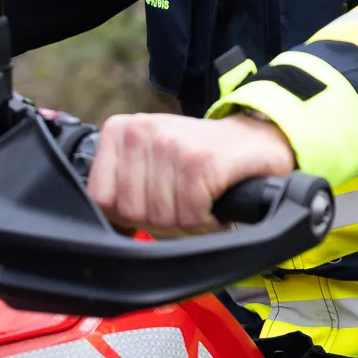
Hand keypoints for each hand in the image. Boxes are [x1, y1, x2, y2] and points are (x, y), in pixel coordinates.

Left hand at [86, 111, 294, 234]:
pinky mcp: (201, 161)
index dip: (126, 217)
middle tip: (184, 206)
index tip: (153, 209)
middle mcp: (141, 132)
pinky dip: (207, 222)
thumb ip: (122, 186)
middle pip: (130, 211)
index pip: (100, 197)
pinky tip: (215, 206)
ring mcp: (171, 144)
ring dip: (186, 223)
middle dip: (160, 222)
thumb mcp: (150, 163)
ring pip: (160, 216)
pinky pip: (190, 215)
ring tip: (200, 203)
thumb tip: (109, 226)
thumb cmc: (201, 158)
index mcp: (120, 131)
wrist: (257, 139)